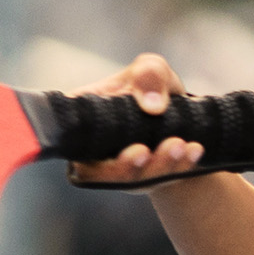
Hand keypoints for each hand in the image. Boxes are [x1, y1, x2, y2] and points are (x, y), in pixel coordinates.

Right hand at [63, 51, 209, 186]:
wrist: (182, 122)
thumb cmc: (154, 90)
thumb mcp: (153, 70)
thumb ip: (149, 74)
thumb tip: (151, 106)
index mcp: (81, 118)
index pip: (58, 130)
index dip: (64, 140)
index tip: (93, 138)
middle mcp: (91, 150)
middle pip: (95, 169)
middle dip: (123, 166)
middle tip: (143, 152)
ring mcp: (115, 171)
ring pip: (129, 179)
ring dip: (155, 166)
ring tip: (180, 146)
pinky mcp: (141, 183)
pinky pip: (156, 181)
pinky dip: (178, 167)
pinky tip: (194, 150)